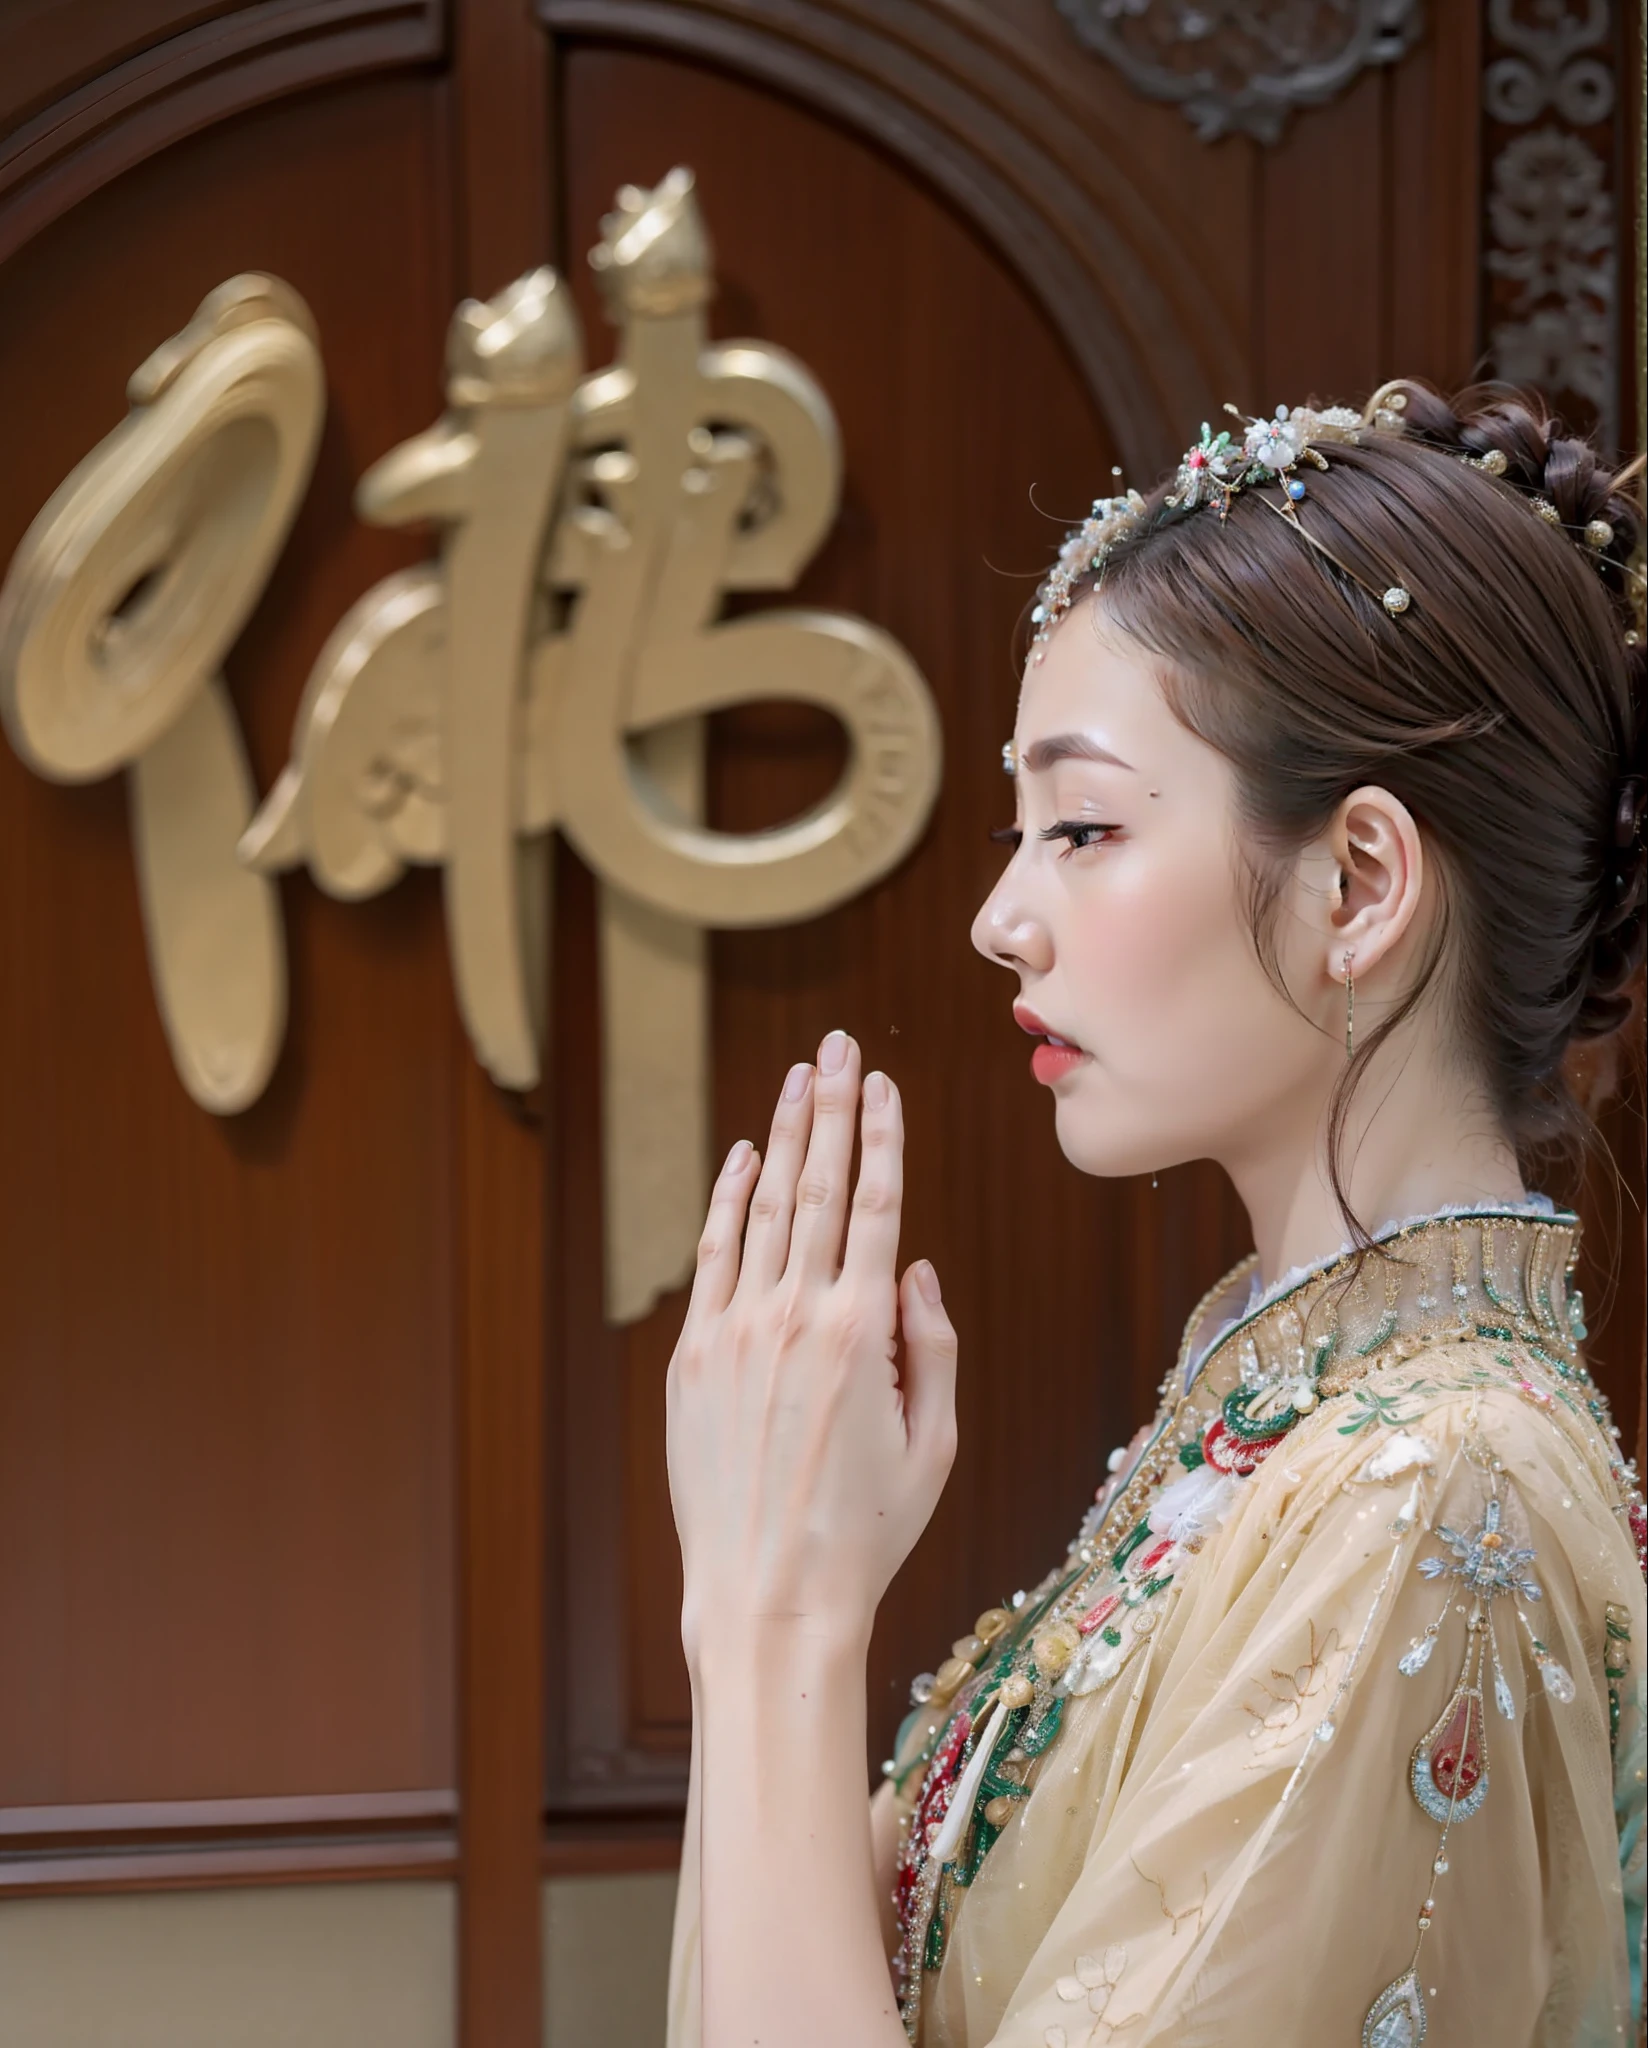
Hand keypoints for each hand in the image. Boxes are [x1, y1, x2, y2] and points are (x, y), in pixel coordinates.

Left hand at [667, 1030, 958, 1669]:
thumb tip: (917, 1269)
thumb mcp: (934, 1445)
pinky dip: (728, 1201)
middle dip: (830, 1109)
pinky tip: (744, 1158)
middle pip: (819, 1187)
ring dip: (782, 1137)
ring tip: (797, 1080)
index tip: (881, 1084)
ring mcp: (735, 1333)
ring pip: (764, 1210)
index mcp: (863, 1334)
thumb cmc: (865, 1532)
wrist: (769, 1598)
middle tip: (836, 1047)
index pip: (878, 1206)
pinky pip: (714, 1258)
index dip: (881, 1136)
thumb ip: (933, 1347)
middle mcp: (796, 1317)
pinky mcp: (693, 1359)